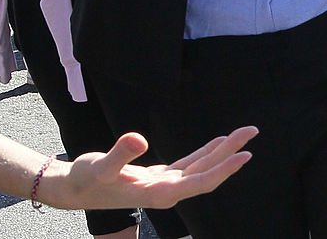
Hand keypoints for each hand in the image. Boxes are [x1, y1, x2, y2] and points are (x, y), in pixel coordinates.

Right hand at [45, 127, 256, 209]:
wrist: (75, 189)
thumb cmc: (87, 179)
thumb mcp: (101, 165)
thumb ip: (120, 154)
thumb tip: (138, 140)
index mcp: (159, 194)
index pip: (200, 182)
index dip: (224, 169)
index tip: (245, 154)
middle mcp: (167, 192)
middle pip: (207, 173)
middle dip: (230, 154)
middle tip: (251, 132)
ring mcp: (164, 185)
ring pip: (200, 168)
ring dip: (221, 152)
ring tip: (241, 135)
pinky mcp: (158, 177)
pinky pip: (189, 165)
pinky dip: (204, 153)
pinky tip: (216, 143)